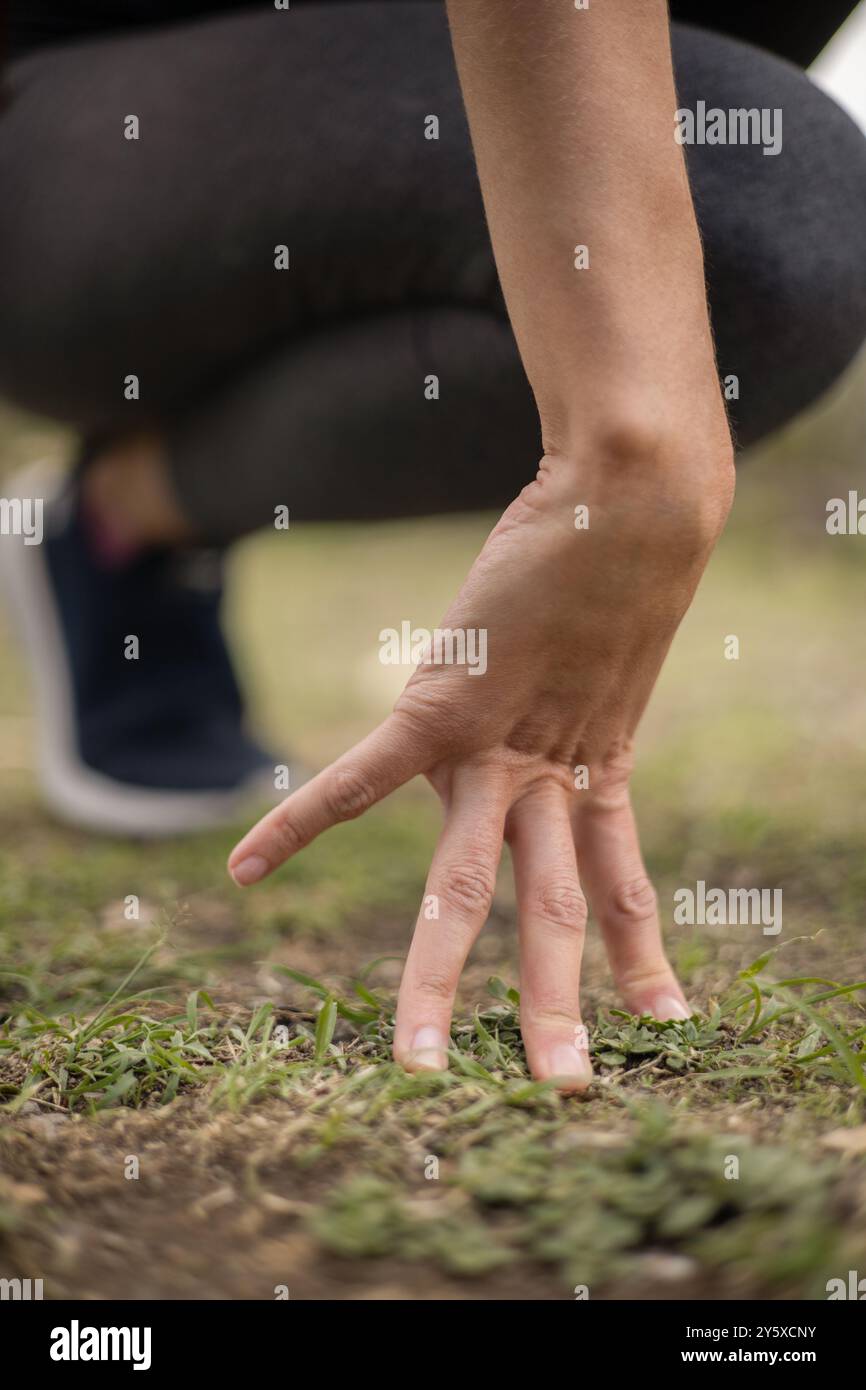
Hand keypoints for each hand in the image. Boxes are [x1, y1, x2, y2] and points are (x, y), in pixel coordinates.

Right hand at [228, 423, 733, 1090]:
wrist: (627, 499)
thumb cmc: (624, 559)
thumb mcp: (612, 644)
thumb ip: (587, 683)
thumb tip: (585, 676)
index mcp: (591, 771)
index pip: (617, 885)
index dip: (642, 955)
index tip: (665, 1015)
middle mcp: (546, 779)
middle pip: (550, 911)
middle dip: (556, 1002)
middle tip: (569, 1090)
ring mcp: (493, 750)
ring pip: (464, 882)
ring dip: (438, 974)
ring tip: (414, 1064)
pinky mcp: (442, 706)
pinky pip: (360, 777)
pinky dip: (301, 819)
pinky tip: (244, 869)